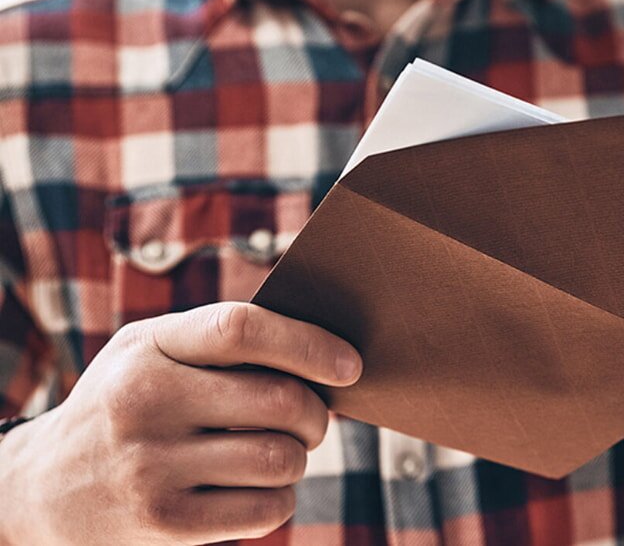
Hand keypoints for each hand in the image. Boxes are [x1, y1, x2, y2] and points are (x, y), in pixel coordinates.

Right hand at [0, 303, 361, 544]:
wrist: (42, 490)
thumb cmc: (126, 404)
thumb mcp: (151, 352)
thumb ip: (221, 341)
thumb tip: (324, 355)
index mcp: (148, 347)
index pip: (242, 329)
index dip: (309, 343)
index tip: (351, 365)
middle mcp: (144, 402)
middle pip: (280, 400)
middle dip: (317, 412)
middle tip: (314, 418)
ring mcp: (151, 467)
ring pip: (282, 458)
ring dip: (299, 457)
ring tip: (281, 450)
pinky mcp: (164, 524)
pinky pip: (267, 509)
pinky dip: (282, 497)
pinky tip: (261, 487)